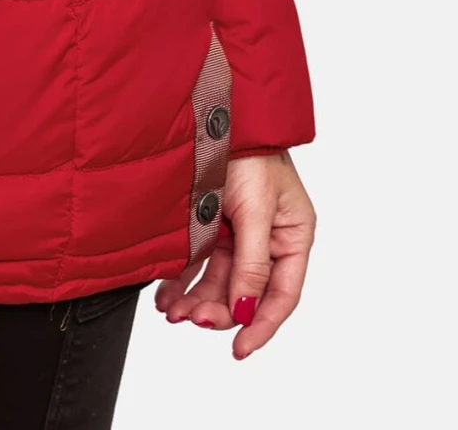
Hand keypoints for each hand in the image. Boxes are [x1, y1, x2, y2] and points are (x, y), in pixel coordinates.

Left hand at [154, 151, 314, 359]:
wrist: (220, 110)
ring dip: (196, 299)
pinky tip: (165, 294)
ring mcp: (238, 232)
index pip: (281, 295)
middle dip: (219, 310)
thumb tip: (245, 310)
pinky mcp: (212, 223)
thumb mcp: (256, 209)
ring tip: (171, 311)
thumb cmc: (250, 150)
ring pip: (219, 281)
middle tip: (191, 319)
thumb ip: (253, 262)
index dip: (261, 325)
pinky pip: (198, 262)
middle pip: (245, 292)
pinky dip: (182, 280)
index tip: (239, 348)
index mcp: (292, 236)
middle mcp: (267, 239)